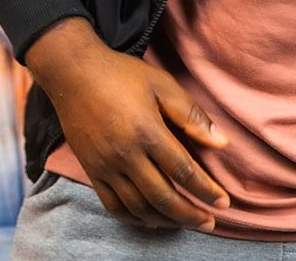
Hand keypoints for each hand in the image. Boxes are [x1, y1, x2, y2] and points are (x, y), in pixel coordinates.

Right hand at [24, 17, 232, 230]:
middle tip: (210, 223)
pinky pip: (113, 205)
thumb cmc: (120, 74)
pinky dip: (134, 218)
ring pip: (139, 207)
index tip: (223, 202)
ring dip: (165, 220)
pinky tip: (150, 218)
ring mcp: (105, 166)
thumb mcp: (161, 84)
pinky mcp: (91, 170)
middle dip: (190, 215)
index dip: (206, 190)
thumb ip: (191, 114)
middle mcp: (126, 154)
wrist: (72, 73)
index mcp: (147, 131)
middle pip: (163, 197)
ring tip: (184, 222)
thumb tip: (221, 142)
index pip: (183, 171)